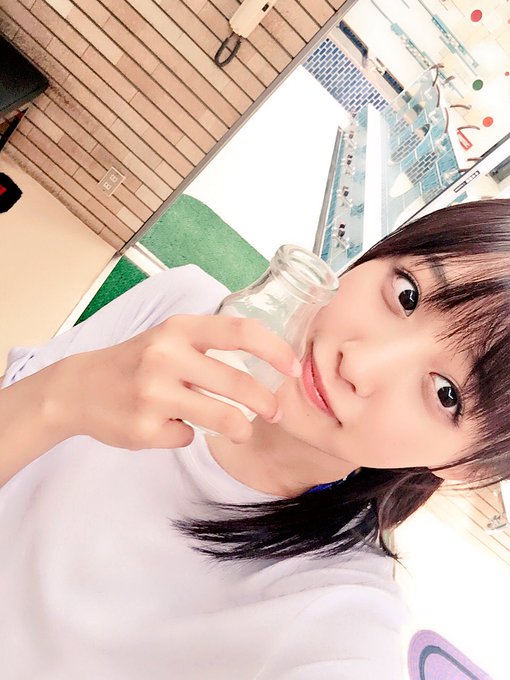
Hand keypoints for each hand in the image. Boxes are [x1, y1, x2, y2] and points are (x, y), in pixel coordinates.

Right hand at [47, 314, 301, 449]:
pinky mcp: (145, 428)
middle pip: (238, 382)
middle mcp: (166, 356)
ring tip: (242, 431)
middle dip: (267, 402)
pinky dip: (186, 434)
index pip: (240, 332)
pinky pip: (187, 437)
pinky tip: (168, 425)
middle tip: (275, 412)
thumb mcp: (169, 337)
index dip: (274, 350)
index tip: (292, 368)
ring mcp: (154, 394)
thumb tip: (265, 365)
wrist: (79, 388)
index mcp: (178, 328)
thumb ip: (210, 344)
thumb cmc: (136, 361)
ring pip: (222, 418)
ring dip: (241, 429)